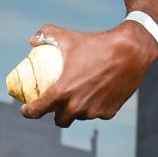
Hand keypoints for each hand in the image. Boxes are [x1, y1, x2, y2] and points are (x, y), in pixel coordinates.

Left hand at [18, 22, 153, 127]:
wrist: (131, 51)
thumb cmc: (97, 44)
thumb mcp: (70, 37)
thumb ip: (48, 35)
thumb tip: (33, 40)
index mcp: (62, 91)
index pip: (38, 110)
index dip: (28, 112)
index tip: (26, 109)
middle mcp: (76, 105)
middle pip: (60, 120)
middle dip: (56, 115)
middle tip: (58, 103)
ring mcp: (94, 111)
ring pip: (80, 117)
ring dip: (77, 112)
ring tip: (78, 99)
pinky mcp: (109, 111)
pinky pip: (98, 112)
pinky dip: (95, 107)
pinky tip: (98, 95)